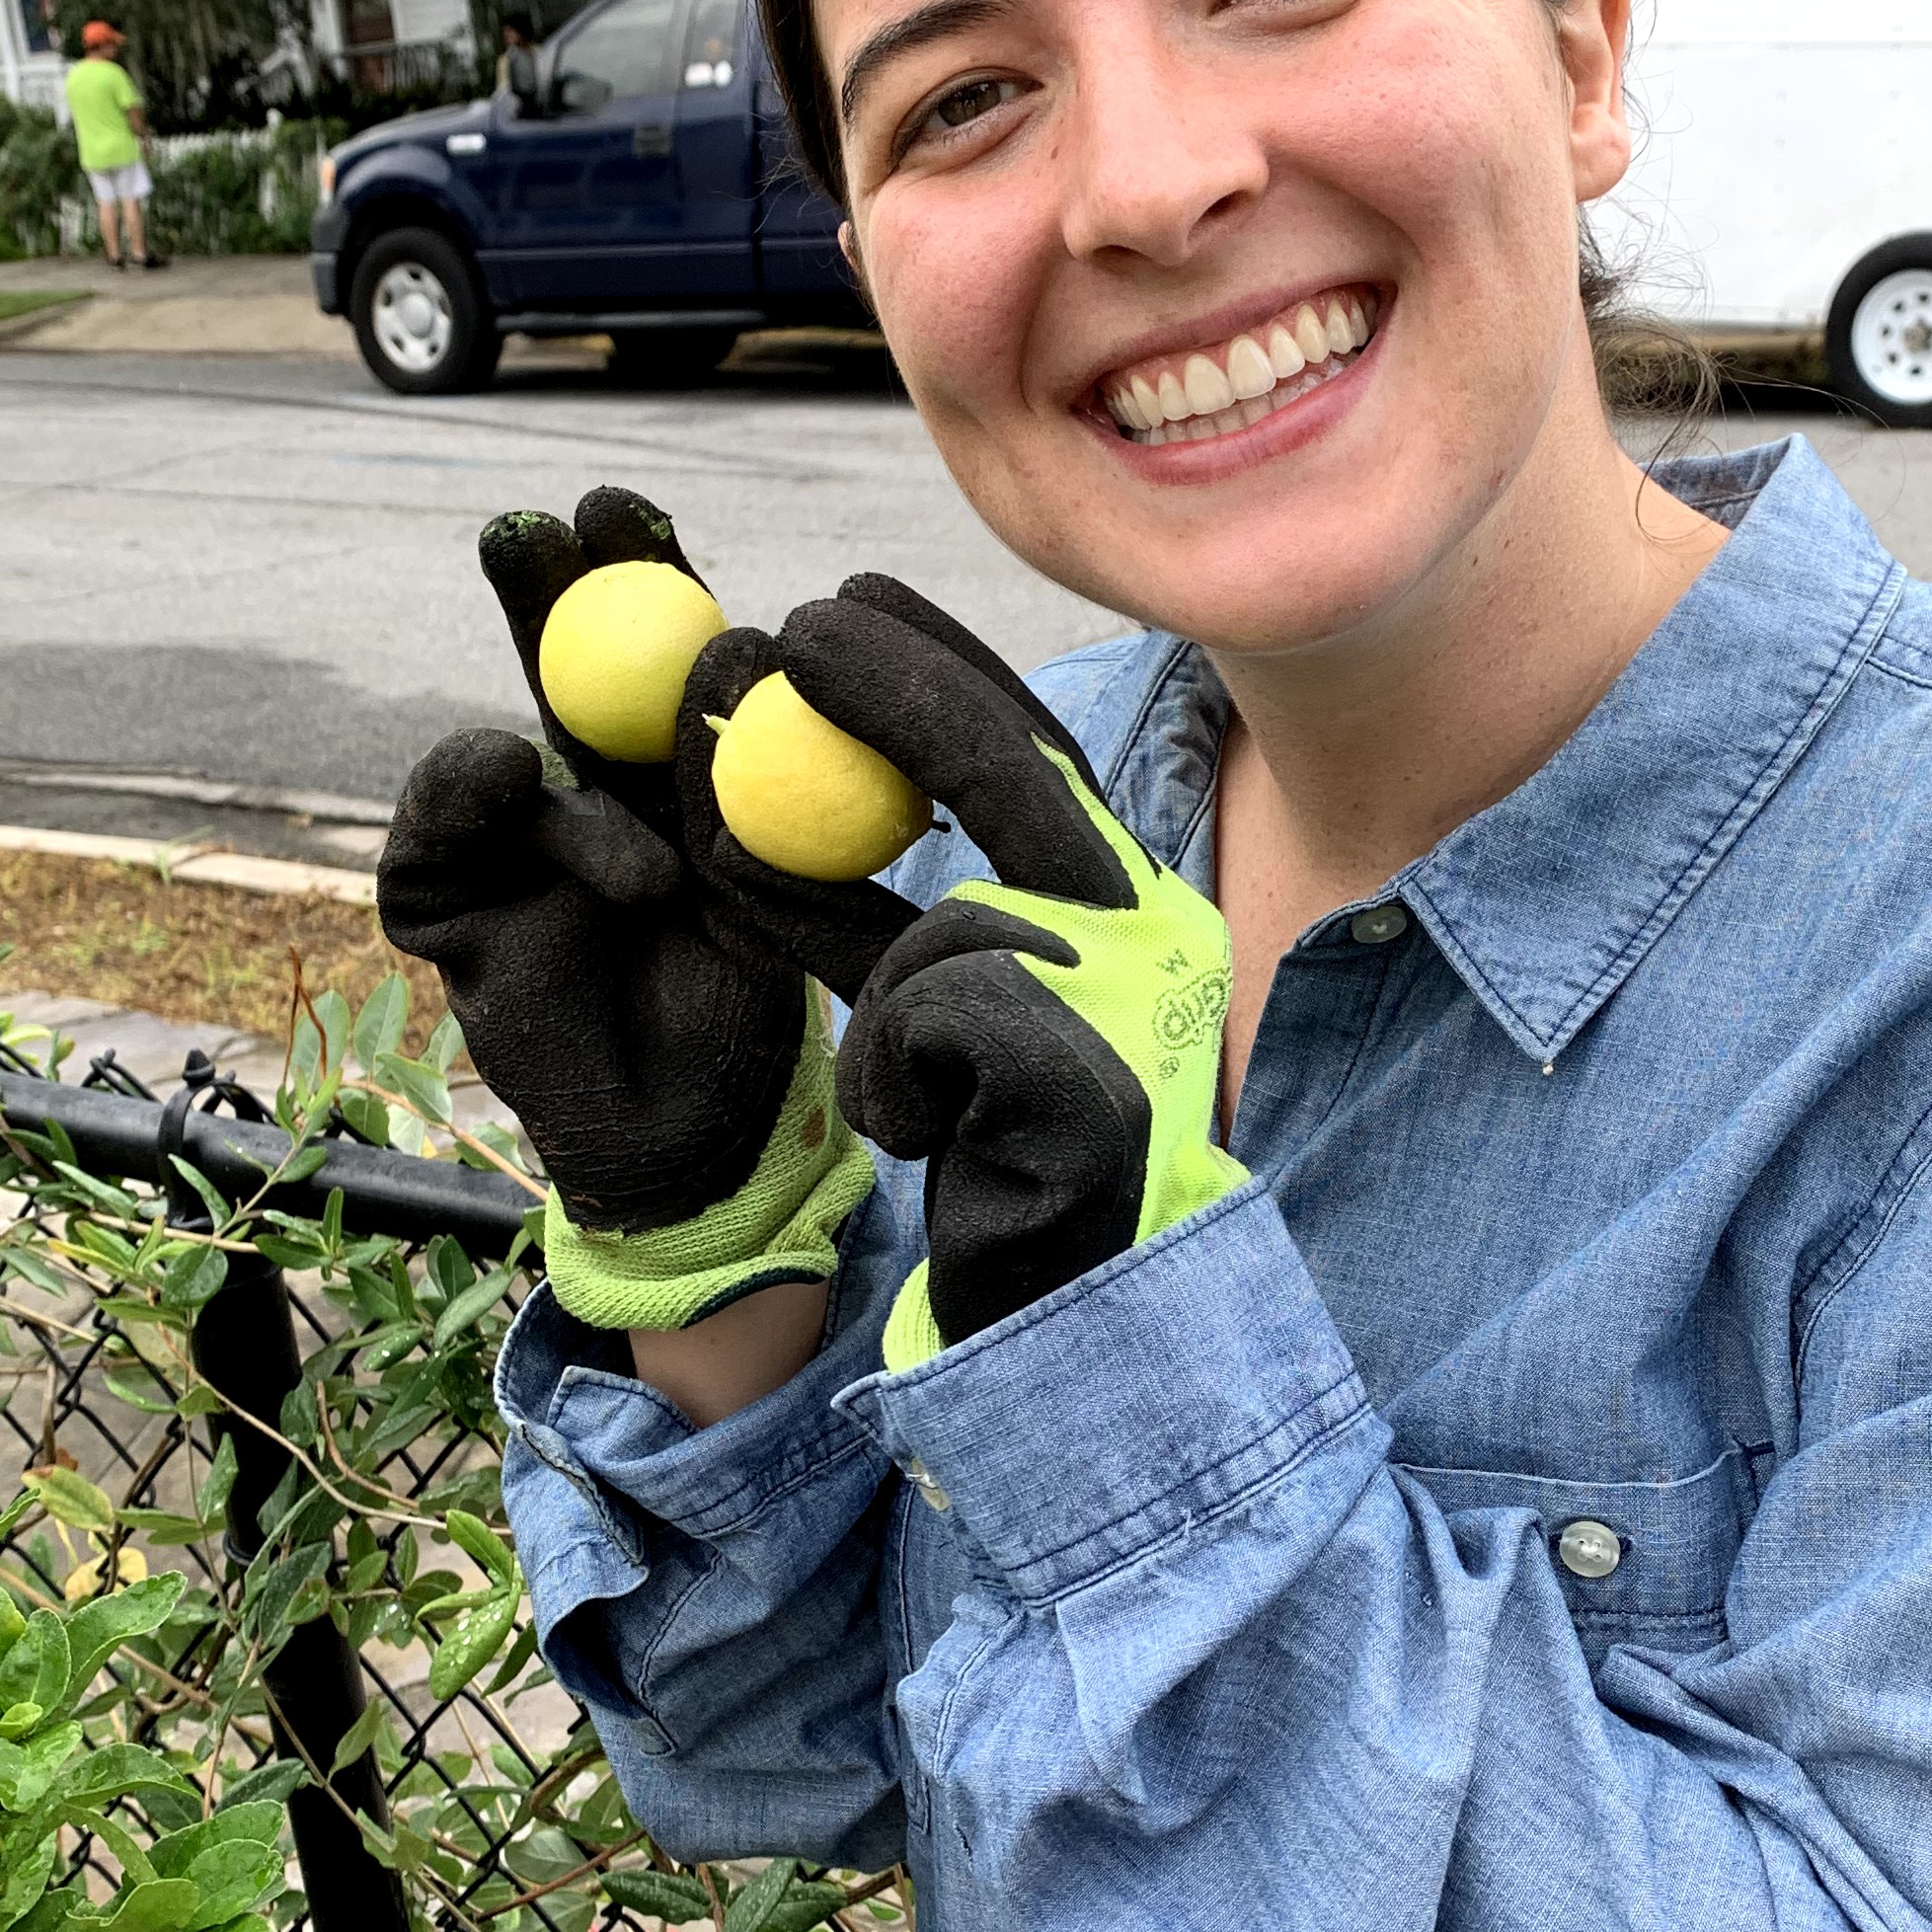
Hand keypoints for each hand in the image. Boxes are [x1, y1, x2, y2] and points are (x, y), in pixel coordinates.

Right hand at [379, 492, 879, 1330]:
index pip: (648, 646)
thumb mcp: (778, 885)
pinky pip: (430, 837)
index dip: (632, 572)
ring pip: (498, 755)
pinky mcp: (446, 909)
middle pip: (549, 667)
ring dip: (543, 765)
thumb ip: (758, 790)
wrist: (693, 1134)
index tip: (625, 506)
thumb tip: (761, 657)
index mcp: (668, 766)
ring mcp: (504, 846)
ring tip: (621, 845)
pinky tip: (497, 779)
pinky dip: (458, 798)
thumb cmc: (753, 1004)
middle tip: (543, 529)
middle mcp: (579, 785)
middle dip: (541, 589)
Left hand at [687, 578, 1245, 1359]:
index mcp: (1141, 910)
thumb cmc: (1000, 1168)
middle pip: (1014, 776)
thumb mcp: (940, 1016)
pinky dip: (893, 1080)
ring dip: (891, 1002)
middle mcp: (1165, 936)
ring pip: (956, 922)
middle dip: (893, 686)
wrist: (1068, 1320)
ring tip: (913, 1094)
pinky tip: (934, 1140)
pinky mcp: (1090, 1074)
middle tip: (787, 628)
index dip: (931, 673)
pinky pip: (927, 1021)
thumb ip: (893, 914)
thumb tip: (766, 809)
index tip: (836, 611)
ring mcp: (1140, 1002)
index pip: (1035, 760)